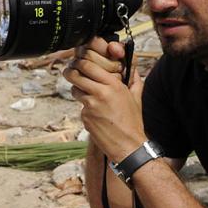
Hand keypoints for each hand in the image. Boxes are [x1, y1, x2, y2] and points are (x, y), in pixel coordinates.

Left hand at [63, 36, 145, 161]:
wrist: (129, 145)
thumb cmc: (133, 121)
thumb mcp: (136, 96)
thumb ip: (133, 78)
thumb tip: (131, 65)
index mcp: (113, 85)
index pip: (88, 65)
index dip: (80, 61)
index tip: (79, 61)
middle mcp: (100, 93)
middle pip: (75, 74)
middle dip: (70, 71)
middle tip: (71, 71)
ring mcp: (91, 106)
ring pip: (75, 89)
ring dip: (78, 89)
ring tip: (87, 93)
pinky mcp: (85, 117)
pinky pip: (80, 106)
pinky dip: (85, 107)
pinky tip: (96, 113)